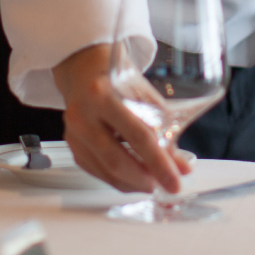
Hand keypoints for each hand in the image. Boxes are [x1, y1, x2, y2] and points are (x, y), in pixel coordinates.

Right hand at [52, 42, 190, 193]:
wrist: (83, 69)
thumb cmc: (116, 78)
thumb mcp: (145, 95)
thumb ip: (164, 131)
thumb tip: (182, 166)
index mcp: (102, 95)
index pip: (137, 136)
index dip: (159, 163)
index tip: (175, 181)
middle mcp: (83, 115)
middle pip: (117, 159)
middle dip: (146, 179)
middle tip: (166, 186)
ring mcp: (74, 133)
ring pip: (106, 171)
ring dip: (133, 183)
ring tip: (153, 182)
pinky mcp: (72, 146)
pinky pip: (97, 171)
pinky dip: (119, 179)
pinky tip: (134, 178)